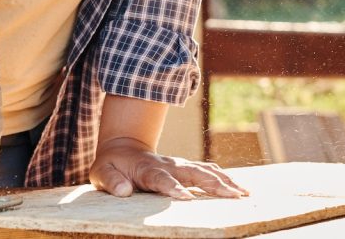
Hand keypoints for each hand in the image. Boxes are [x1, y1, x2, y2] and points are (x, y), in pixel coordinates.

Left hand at [90, 137, 248, 199]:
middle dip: (213, 184)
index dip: (173, 187)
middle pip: (193, 174)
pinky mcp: (185, 167)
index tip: (186, 198)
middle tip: (232, 196)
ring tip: (243, 193)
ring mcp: (178, 165)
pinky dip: (224, 178)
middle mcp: (167, 165)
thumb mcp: (101, 172)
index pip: (161, 179)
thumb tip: (123, 191)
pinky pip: (208, 171)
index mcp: (147, 168)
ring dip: (224, 181)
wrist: (122, 147)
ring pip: (205, 171)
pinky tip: (239, 188)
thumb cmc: (111, 164)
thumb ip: (112, 181)